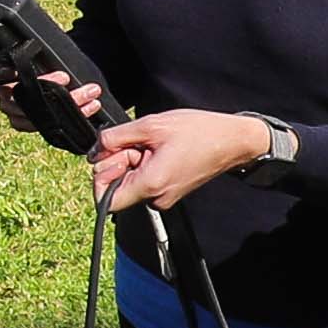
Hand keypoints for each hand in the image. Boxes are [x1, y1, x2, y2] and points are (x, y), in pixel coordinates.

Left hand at [88, 110, 278, 215]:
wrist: (232, 141)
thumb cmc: (198, 132)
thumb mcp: (150, 125)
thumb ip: (116, 138)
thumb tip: (96, 149)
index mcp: (150, 185)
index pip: (106, 201)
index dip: (99, 178)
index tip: (108, 156)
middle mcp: (157, 198)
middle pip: (117, 189)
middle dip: (117, 163)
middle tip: (134, 143)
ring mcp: (164, 197)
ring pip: (131, 183)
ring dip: (132, 162)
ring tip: (151, 144)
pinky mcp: (170, 191)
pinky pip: (145, 182)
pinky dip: (144, 165)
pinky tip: (157, 149)